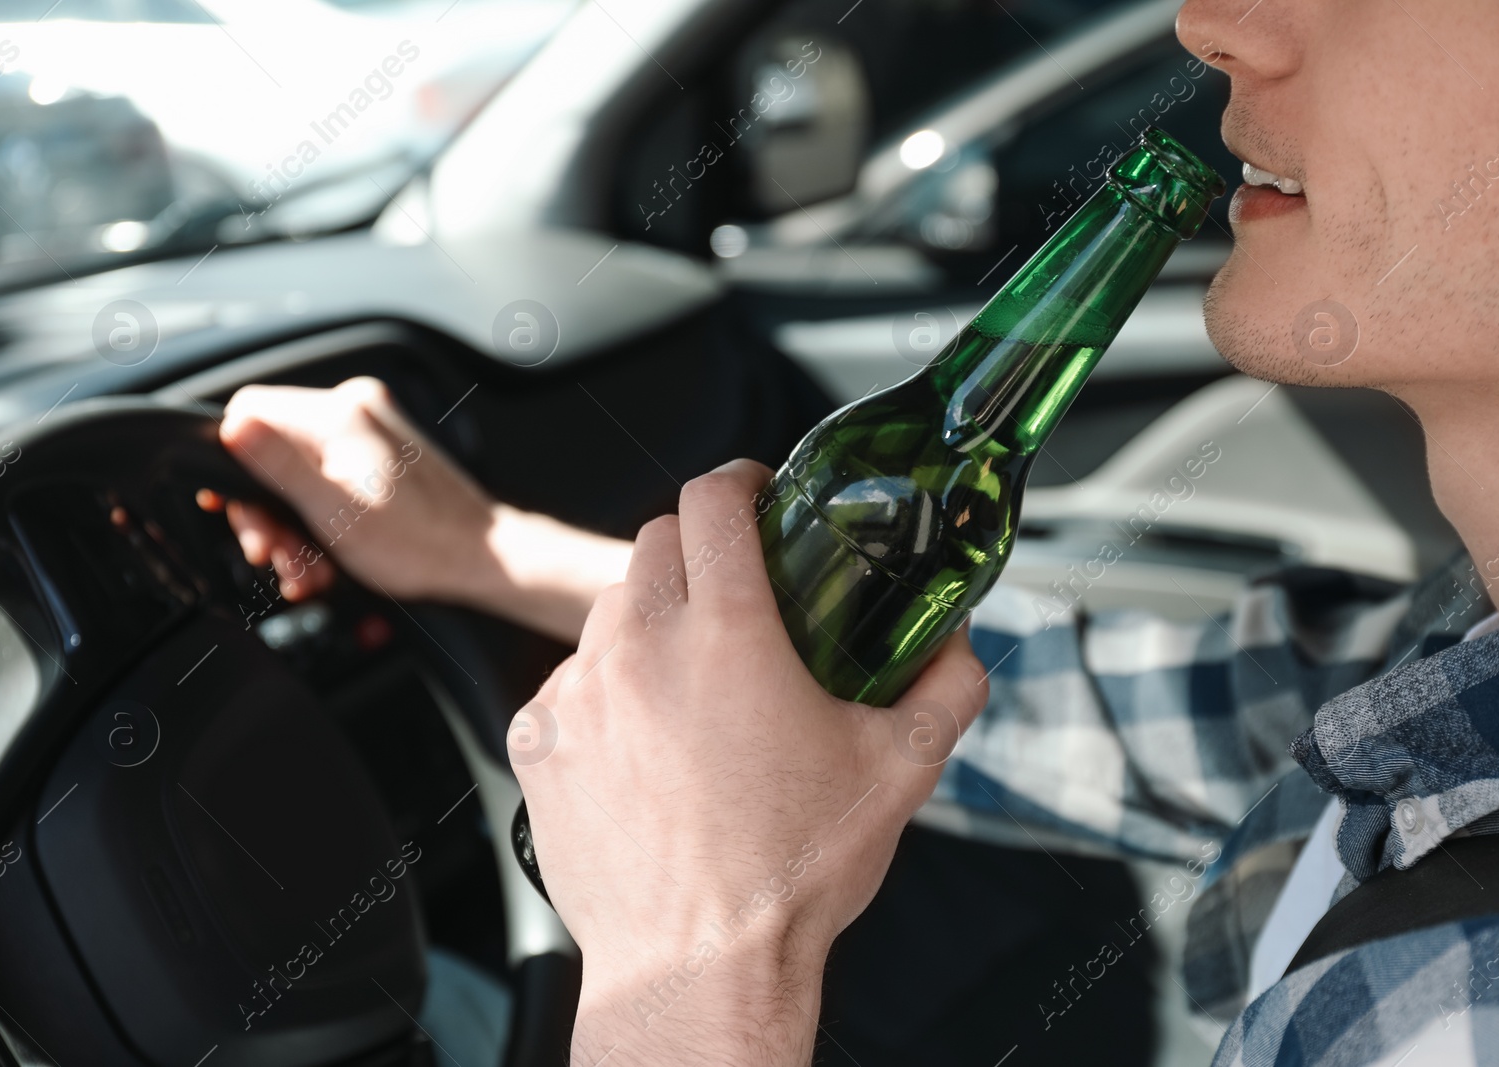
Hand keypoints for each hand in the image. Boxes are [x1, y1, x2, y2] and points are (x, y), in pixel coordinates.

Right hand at [213, 377, 630, 642]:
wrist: (482, 559)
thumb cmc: (420, 543)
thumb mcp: (334, 512)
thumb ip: (279, 466)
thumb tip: (232, 425)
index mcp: (340, 413)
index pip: (249, 410)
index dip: (229, 463)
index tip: (237, 511)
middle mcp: (355, 409)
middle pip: (272, 449)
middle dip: (267, 512)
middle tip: (275, 556)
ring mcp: (370, 431)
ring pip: (298, 472)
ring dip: (292, 527)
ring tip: (307, 571)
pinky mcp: (381, 456)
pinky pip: (328, 480)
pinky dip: (320, 520)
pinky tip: (326, 560)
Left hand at [510, 460, 988, 1065]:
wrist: (694, 969)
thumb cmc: (793, 874)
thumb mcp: (901, 773)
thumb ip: (947, 688)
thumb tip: (962, 643)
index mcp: (729, 634)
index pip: (714, 499)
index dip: (741, 481)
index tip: (757, 495)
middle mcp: (641, 646)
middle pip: (656, 541)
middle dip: (698, 550)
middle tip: (736, 591)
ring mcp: (577, 693)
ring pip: (609, 612)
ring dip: (651, 623)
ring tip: (693, 682)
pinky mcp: (537, 741)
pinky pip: (568, 684)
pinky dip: (605, 693)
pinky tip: (646, 745)